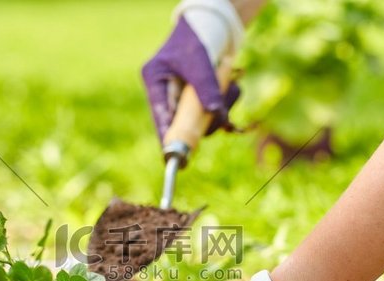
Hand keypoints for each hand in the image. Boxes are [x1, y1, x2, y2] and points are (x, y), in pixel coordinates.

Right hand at [142, 1, 244, 142]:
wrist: (210, 25)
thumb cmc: (196, 38)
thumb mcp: (199, 62)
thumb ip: (206, 87)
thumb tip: (215, 113)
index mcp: (154, 80)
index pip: (159, 112)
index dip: (166, 134)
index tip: (173, 152)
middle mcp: (166, 91)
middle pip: (180, 120)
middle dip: (200, 121)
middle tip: (216, 120)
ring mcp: (182, 97)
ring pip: (200, 117)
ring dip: (217, 109)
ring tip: (226, 84)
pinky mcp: (199, 98)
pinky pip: (213, 109)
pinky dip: (224, 100)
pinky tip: (229, 83)